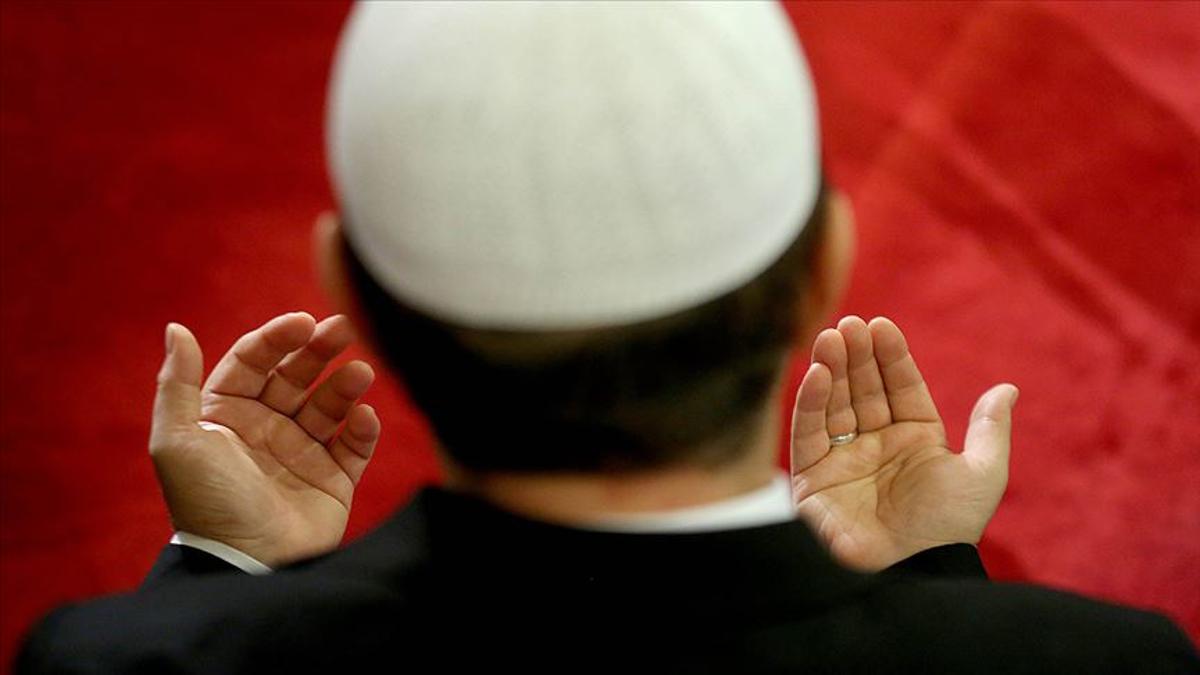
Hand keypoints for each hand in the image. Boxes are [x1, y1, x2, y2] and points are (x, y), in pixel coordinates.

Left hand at [150, 312, 379, 567]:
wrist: (246, 564)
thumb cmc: (208, 503)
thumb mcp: (178, 442)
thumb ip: (175, 383)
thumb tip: (175, 328)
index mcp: (227, 415)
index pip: (254, 361)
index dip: (277, 337)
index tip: (303, 322)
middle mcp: (266, 428)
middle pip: (296, 374)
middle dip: (320, 349)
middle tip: (344, 328)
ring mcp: (301, 453)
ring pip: (330, 404)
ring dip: (345, 385)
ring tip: (360, 374)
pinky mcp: (333, 480)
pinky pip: (354, 445)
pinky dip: (362, 428)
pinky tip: (363, 417)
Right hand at [790, 316, 1017, 571]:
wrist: (906, 574)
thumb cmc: (946, 530)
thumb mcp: (981, 476)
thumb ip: (990, 431)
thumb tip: (1008, 388)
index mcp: (916, 440)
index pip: (901, 387)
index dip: (892, 356)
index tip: (882, 325)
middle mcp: (877, 445)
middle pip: (863, 389)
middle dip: (857, 355)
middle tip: (850, 323)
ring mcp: (843, 460)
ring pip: (833, 403)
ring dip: (832, 368)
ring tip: (831, 336)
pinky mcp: (812, 477)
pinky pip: (808, 432)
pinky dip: (810, 401)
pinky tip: (817, 373)